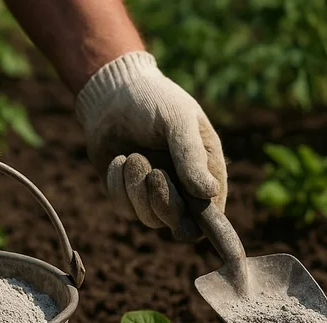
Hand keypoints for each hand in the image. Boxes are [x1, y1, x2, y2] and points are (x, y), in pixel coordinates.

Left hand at [77, 51, 225, 240]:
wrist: (112, 94)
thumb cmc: (154, 101)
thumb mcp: (178, 120)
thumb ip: (192, 155)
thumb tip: (208, 192)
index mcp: (207, 173)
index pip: (213, 214)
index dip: (205, 223)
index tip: (187, 211)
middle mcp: (184, 190)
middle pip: (181, 225)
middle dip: (165, 201)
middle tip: (155, 173)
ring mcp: (155, 195)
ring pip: (150, 218)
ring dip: (137, 188)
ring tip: (133, 156)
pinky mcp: (128, 195)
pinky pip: (125, 208)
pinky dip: (119, 185)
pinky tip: (119, 160)